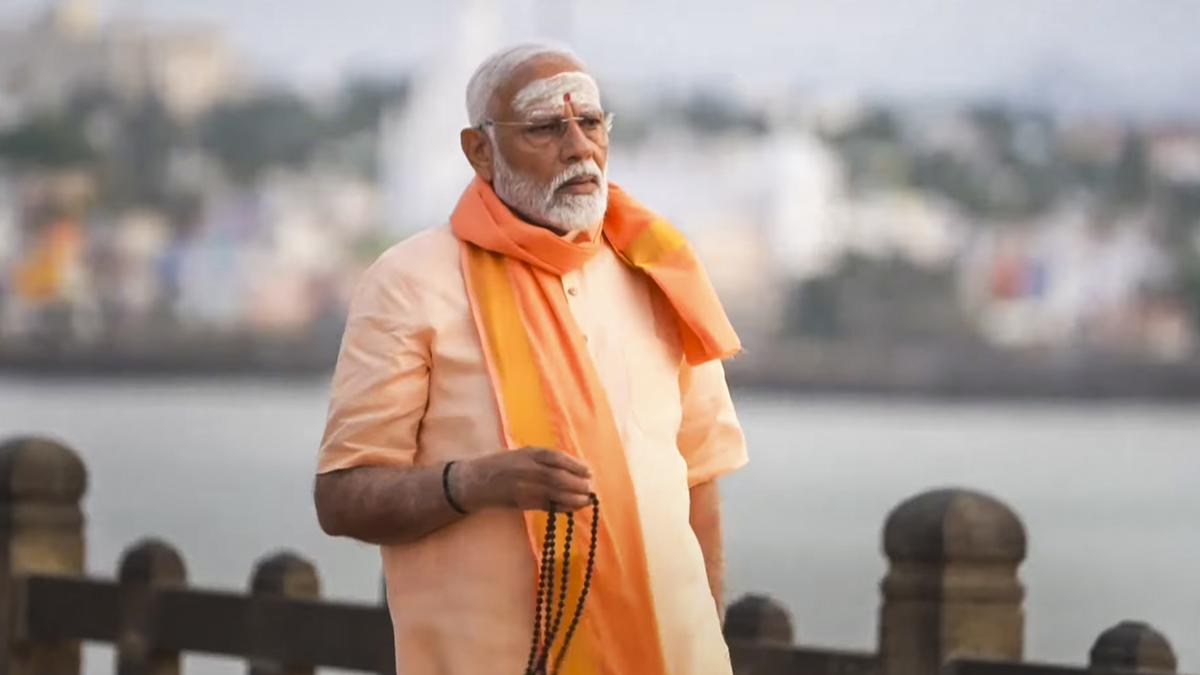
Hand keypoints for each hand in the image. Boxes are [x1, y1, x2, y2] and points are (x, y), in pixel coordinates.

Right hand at [455, 448, 591, 511]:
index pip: (557, 458)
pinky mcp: (520, 501)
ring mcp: (523, 486)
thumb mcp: (520, 454)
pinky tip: (571, 508)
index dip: (575, 465)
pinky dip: (561, 507)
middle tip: (590, 488)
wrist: (474, 481)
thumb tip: (569, 469)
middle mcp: (527, 468)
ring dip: (573, 497)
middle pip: (558, 476)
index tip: (588, 471)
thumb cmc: (499, 465)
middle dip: (577, 483)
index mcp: (528, 453)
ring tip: (586, 500)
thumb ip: (541, 460)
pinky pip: (545, 505)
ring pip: (554, 492)